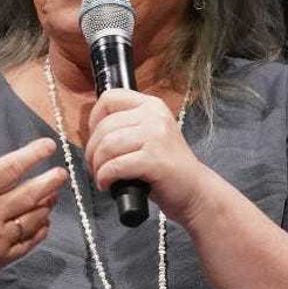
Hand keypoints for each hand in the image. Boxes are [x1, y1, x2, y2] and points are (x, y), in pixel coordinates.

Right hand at [0, 123, 66, 288]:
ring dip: (46, 205)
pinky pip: (28, 243)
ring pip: (32, 219)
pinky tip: (44, 221)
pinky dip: (40, 231)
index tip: (48, 145)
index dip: (32, 155)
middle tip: (62, 173)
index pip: (9, 168)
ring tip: (54, 194)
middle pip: (29, 193)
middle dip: (50, 181)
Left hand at [84, 89, 206, 223]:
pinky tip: (108, 185)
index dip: (94, 119)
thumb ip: (127, 126)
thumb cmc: (167, 167)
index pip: (110, 98)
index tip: (96, 139)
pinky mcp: (154, 160)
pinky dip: (105, 177)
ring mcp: (156, 136)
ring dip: (97, 166)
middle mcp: (154, 116)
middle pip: (104, 126)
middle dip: (92, 151)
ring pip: (107, 146)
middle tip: (95, 167)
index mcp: (151, 105)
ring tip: (102, 177)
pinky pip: (115, 165)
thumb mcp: (149, 135)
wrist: (195, 190)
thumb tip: (92, 130)